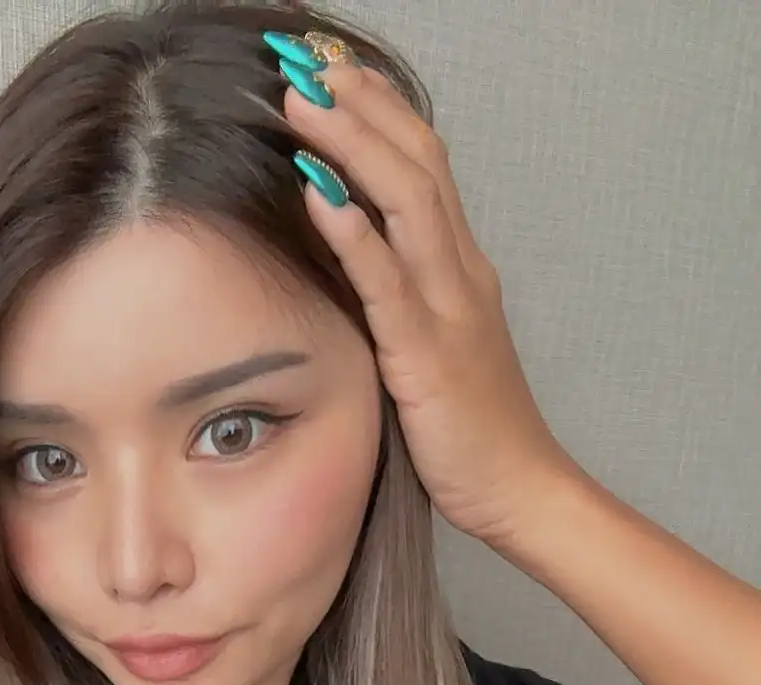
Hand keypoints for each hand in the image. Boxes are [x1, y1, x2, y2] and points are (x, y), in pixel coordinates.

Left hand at [281, 58, 581, 545]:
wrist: (520, 488)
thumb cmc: (471, 430)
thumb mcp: (431, 349)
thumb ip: (400, 303)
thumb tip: (344, 269)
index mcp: (459, 268)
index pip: (422, 164)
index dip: (378, 111)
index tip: (329, 72)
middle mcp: (459, 272)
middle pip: (416, 161)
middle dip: (359, 104)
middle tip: (304, 60)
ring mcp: (449, 308)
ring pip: (406, 201)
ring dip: (351, 143)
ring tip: (301, 100)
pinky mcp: (429, 354)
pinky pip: (389, 279)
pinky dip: (354, 231)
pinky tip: (318, 192)